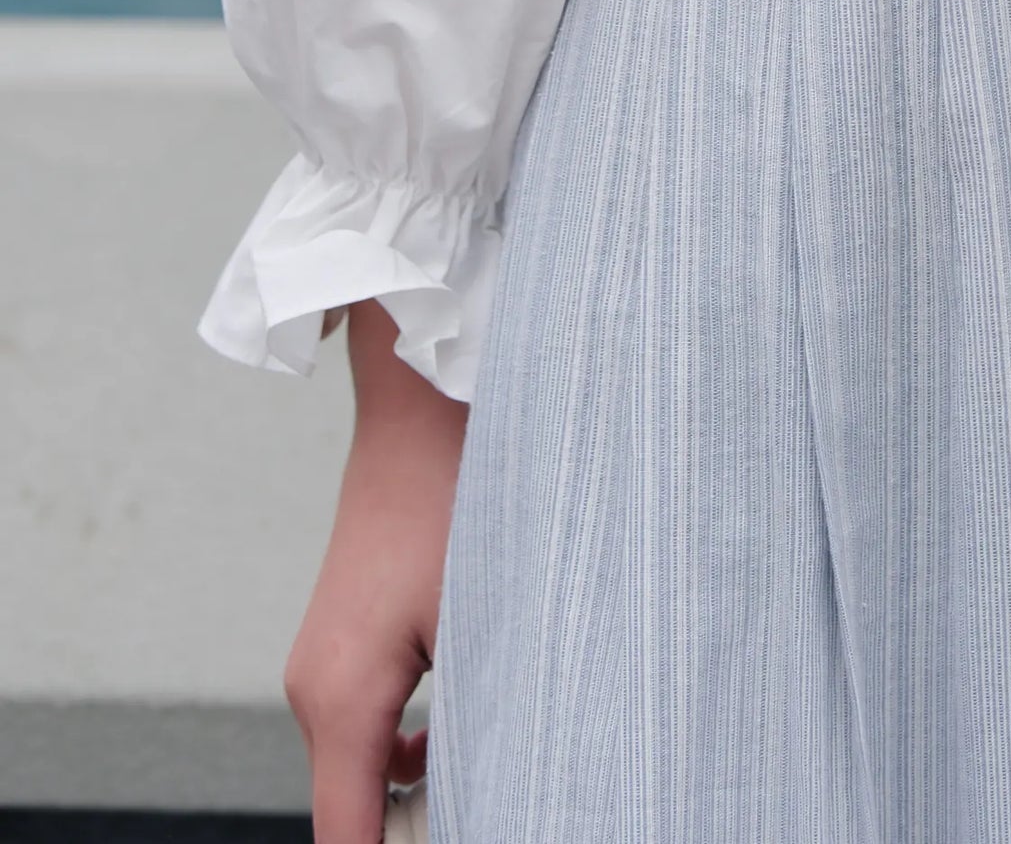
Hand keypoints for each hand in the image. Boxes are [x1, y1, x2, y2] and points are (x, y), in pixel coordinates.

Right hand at [285, 302, 470, 843]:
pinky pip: (364, 728)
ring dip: (414, 788)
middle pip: (352, 815)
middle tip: (491, 807)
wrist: (425, 412)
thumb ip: (480, 731)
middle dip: (416, 829)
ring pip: (360, 771)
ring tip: (494, 775)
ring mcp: (319, 667)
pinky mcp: (338, 644)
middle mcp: (314, 694)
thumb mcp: (484, 626)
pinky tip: (465, 725)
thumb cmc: (462, 506)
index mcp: (343, 702)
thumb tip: (494, 795)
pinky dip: (406, 746)